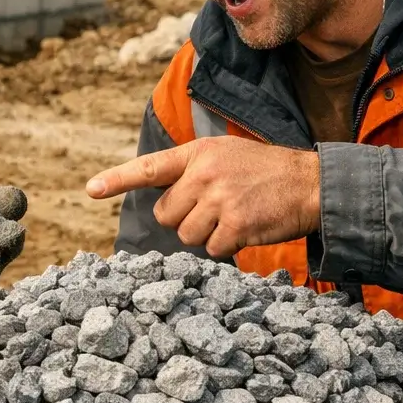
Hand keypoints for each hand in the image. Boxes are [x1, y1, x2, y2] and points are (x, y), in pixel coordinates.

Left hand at [86, 138, 320, 257]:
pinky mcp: (236, 223)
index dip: (117, 179)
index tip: (91, 189)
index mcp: (198, 154)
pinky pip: (212, 249)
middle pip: (166, 215)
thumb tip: (164, 200)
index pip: (149, 167)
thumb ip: (193, 171)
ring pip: (187, 235)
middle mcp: (204, 174)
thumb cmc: (265, 172)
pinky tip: (245, 228)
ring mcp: (219, 199)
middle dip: (185, 219)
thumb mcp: (226, 155)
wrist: (310, 182)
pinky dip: (227, 246)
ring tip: (233, 216)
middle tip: (214, 209)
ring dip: (207, 235)